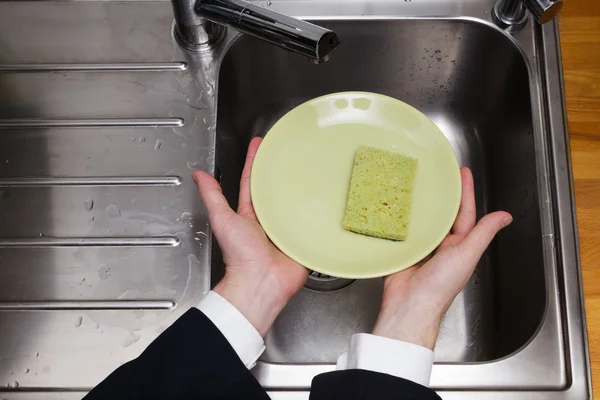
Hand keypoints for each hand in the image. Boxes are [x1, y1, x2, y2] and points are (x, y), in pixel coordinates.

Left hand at [193, 137, 308, 336]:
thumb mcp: (223, 219)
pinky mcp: (303, 240)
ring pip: (298, 204)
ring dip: (304, 189)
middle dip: (284, 171)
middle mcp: (269, 220)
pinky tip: (328, 199)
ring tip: (314, 168)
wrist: (261, 281)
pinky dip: (320, 213)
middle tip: (292, 150)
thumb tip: (198, 176)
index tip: (260, 144)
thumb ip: (212, 196)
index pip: (253, 181)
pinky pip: (313, 223)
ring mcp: (287, 230)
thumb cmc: (240, 255)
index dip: (255, 162)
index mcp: (250, 214)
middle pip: (278, 190)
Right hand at [371, 167, 512, 348]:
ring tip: (415, 183)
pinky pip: (402, 230)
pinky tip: (395, 206)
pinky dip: (400, 218)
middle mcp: (441, 246)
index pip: (465, 213)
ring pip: (422, 221)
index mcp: (459, 246)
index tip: (463, 173)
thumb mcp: (466, 255)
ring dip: (420, 204)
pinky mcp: (403, 251)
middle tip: (437, 172)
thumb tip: (505, 217)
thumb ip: (483, 233)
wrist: (409, 305)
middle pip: (442, 214)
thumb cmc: (439, 286)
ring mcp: (421, 248)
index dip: (465, 192)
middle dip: (442, 194)